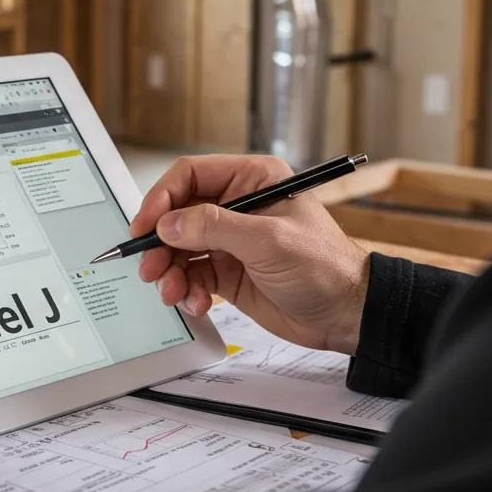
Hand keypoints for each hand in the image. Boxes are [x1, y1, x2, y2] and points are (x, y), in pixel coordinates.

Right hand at [130, 154, 369, 353]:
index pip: (190, 176)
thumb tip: (168, 224)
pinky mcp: (227, 271)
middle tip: (150, 266)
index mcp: (251, 180)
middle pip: (178, 214)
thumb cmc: (325, 267)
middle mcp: (237, 205)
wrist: (347, 315)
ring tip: (171, 291)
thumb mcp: (268, 240)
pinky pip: (191, 275)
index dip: (162, 198)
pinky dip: (185, 289)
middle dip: (160, 242)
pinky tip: (195, 302)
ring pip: (179, 248)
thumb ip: (214, 227)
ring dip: (169, 270)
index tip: (144, 225)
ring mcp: (230, 240)